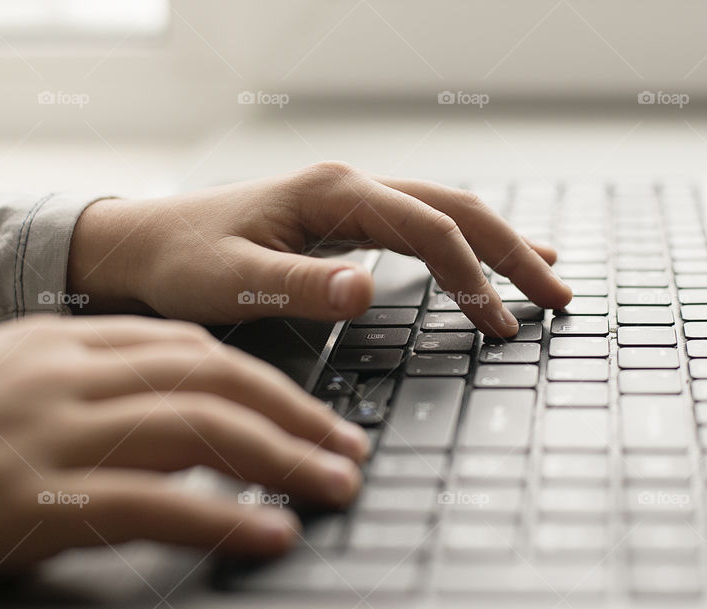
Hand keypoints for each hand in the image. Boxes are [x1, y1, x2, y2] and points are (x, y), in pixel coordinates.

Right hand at [0, 315, 368, 575]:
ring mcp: (56, 434)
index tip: (315, 411)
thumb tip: (194, 394)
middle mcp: (73, 375)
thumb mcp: (22, 375)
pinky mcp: (40, 501)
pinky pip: (155, 503)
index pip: (196, 348)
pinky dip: (225, 518)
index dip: (270, 380)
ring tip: (334, 485)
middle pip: (216, 379)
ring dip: (282, 459)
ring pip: (200, 430)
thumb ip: (103, 374)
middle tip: (346, 447)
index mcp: (71, 341)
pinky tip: (271, 533)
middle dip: (296, 414)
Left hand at [68, 162, 571, 336]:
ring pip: (447, 211)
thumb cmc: (185, 262)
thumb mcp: (233, 282)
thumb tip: (368, 289)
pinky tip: (489, 259)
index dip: (472, 277)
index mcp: (335, 195)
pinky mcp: (349, 218)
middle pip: (456, 210)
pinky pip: (424, 224)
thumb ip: (302, 286)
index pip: (429, 230)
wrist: (149, 244)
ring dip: (499, 244)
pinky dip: (467, 242)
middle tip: (558, 298)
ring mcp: (354, 198)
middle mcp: (353, 186)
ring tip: (546, 274)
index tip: (500, 323)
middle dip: (511, 253)